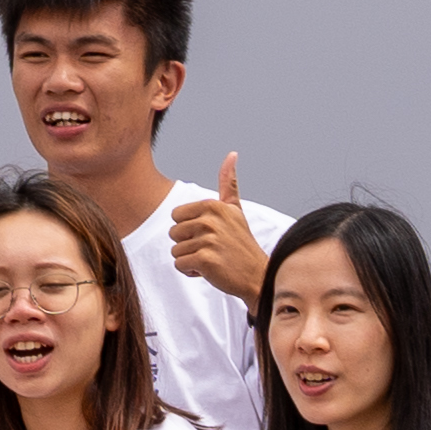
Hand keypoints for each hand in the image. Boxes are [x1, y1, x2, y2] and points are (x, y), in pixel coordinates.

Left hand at [158, 151, 263, 306]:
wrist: (257, 275)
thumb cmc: (241, 243)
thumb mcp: (236, 210)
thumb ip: (229, 183)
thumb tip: (232, 154)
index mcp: (213, 205)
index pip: (176, 215)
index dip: (189, 229)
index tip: (209, 234)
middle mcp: (211, 220)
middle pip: (173, 233)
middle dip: (188, 244)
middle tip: (211, 249)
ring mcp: (208, 240)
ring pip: (176, 250)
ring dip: (190, 259)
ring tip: (212, 259)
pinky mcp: (205, 260)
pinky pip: (180, 264)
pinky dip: (191, 271)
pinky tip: (209, 270)